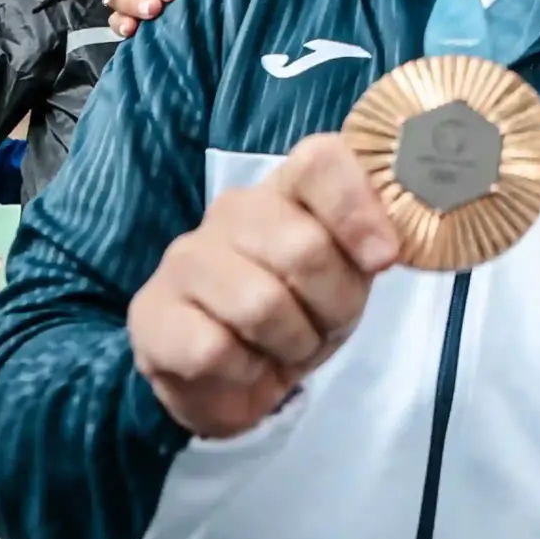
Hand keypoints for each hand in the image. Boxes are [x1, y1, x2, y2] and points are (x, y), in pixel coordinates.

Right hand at [129, 133, 399, 439]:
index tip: (382, 260)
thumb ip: (371, 246)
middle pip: (303, 247)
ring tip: (284, 347)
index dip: (357, 209)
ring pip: (260, 304)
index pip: (320, 161)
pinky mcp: (152, 315)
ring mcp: (186, 259)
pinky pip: (215, 350)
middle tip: (325, 324)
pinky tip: (241, 366)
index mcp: (288, 190)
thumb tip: (387, 247)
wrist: (229, 377)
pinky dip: (245, 372)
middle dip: (333, 305)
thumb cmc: (299, 312)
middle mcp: (233, 211)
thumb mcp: (348, 277)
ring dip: (291, 345)